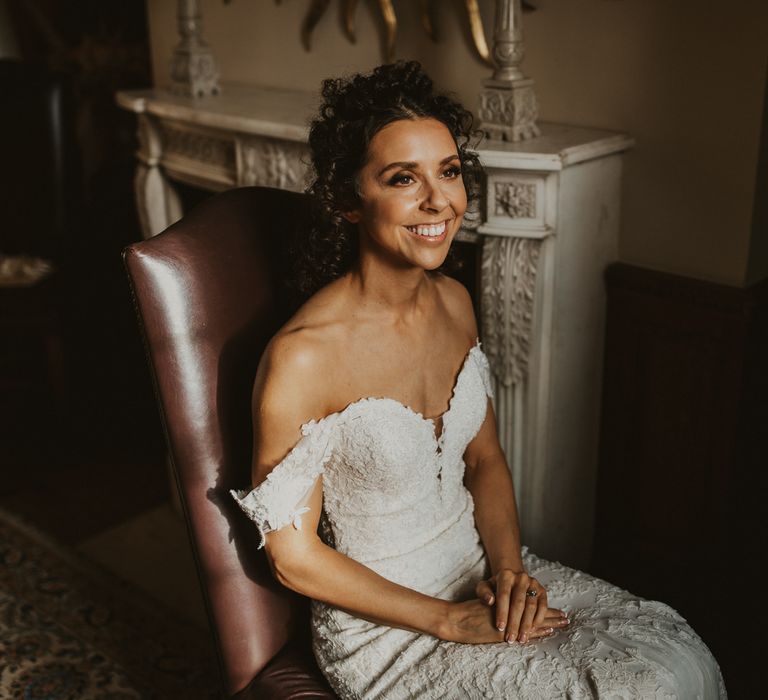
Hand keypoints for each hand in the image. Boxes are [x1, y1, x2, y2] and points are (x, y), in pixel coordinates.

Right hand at [441, 598, 565, 644]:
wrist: (457, 619)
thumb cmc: (470, 612)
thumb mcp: (486, 601)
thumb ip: (501, 603)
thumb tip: (515, 605)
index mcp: (506, 600)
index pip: (529, 604)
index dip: (543, 608)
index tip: (557, 611)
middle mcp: (509, 609)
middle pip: (534, 611)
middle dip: (551, 615)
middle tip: (566, 618)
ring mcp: (509, 620)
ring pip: (533, 620)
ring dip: (549, 622)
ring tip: (563, 623)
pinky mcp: (505, 630)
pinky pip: (525, 630)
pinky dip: (538, 630)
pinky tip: (548, 631)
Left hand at [475, 569, 567, 642]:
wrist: (512, 580)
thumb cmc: (496, 587)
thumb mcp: (485, 587)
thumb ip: (483, 593)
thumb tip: (490, 601)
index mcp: (506, 575)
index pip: (504, 595)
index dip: (502, 612)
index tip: (500, 628)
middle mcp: (521, 578)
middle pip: (519, 603)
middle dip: (514, 623)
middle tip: (511, 639)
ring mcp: (533, 584)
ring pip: (531, 606)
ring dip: (526, 625)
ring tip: (521, 639)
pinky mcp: (542, 591)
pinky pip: (542, 607)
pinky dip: (538, 620)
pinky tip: (531, 631)